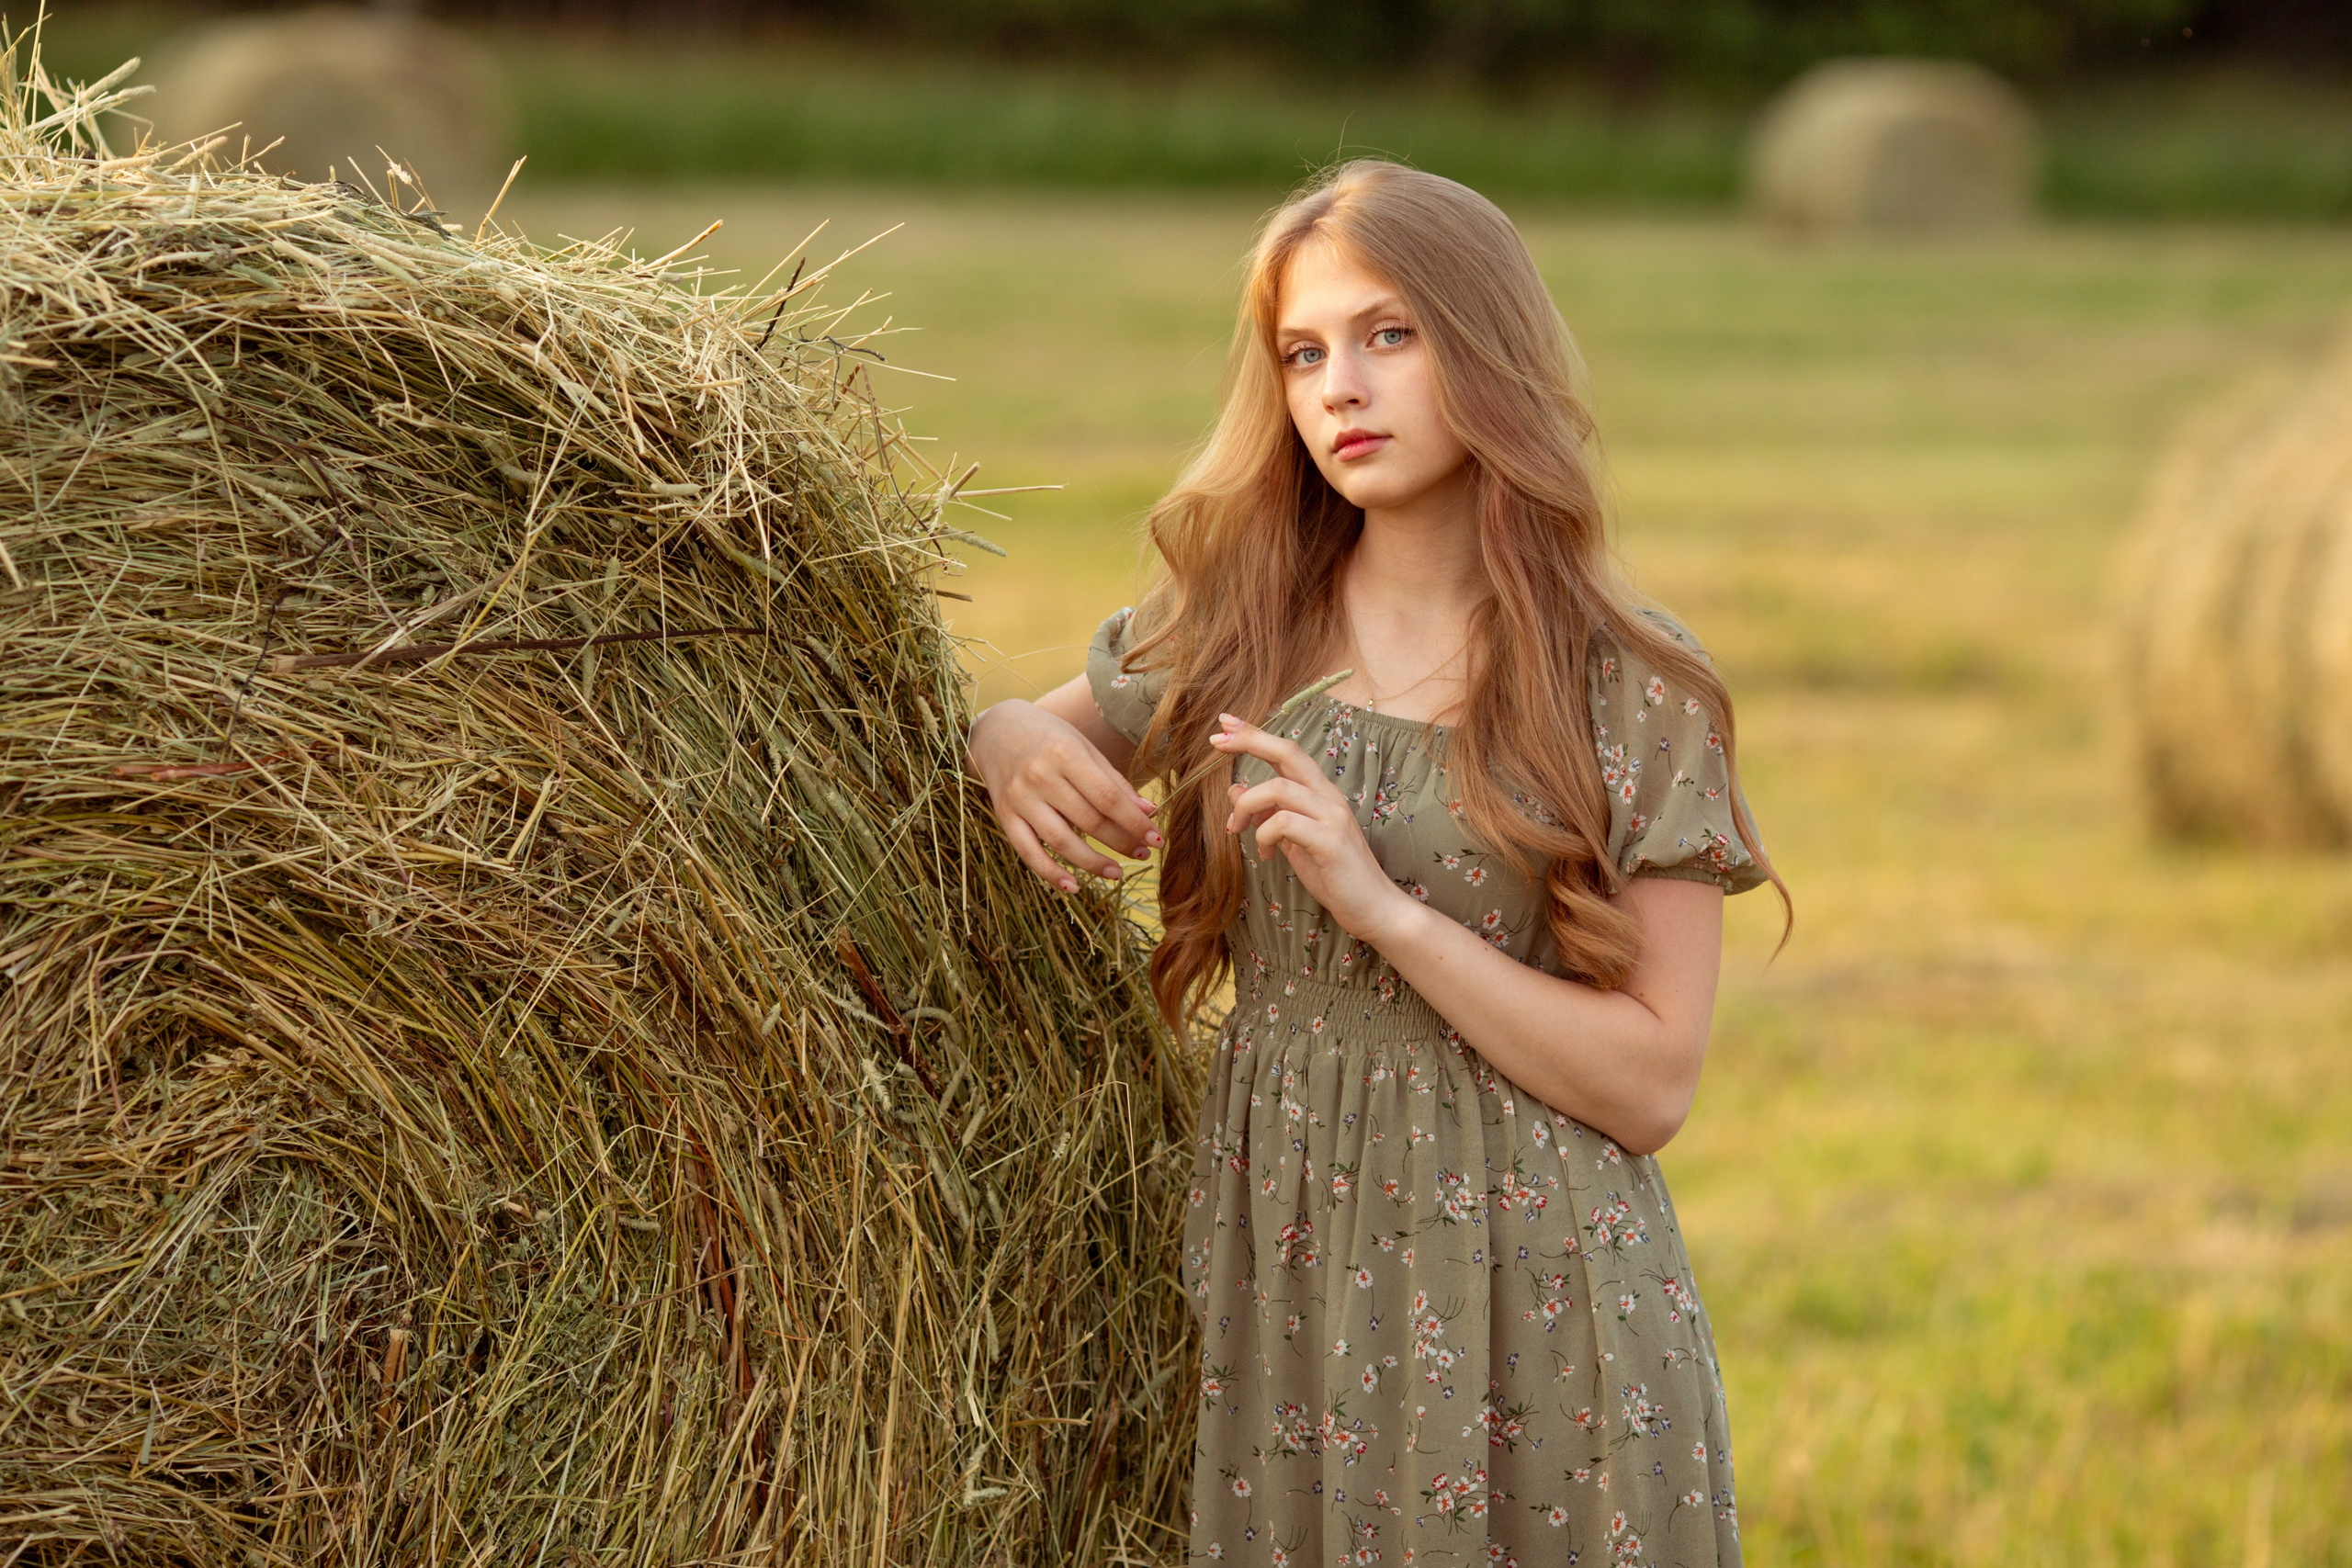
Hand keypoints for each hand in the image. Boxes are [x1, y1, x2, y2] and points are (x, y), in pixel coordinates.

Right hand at [969, 699, 1160, 892]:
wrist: (996, 730)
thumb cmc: (1048, 737)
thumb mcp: (1083, 747)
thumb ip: (1113, 780)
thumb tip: (1148, 812)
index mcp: (1065, 753)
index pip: (1108, 797)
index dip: (1135, 823)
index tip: (1156, 839)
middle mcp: (1040, 776)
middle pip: (1089, 821)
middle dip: (1121, 842)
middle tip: (1143, 854)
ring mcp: (1020, 798)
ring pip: (1061, 841)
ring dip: (1092, 863)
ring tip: (1117, 873)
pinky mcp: (1004, 816)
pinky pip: (1028, 852)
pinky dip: (1051, 873)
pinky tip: (1074, 886)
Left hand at [1212, 712, 1412, 942]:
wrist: (1372, 907)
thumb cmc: (1333, 874)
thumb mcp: (1292, 841)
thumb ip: (1267, 814)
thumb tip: (1234, 789)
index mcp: (1320, 794)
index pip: (1287, 751)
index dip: (1256, 734)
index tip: (1225, 724)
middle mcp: (1328, 797)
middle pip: (1288, 752)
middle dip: (1249, 740)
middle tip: (1216, 741)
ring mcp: (1332, 816)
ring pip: (1278, 789)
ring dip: (1246, 806)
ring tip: (1234, 829)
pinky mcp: (1330, 841)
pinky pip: (1284, 822)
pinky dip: (1264, 835)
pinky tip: (1267, 855)